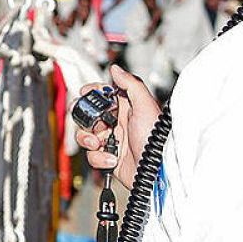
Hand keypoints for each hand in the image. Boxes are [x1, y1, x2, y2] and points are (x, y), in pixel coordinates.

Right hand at [75, 65, 162, 185]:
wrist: (158, 172)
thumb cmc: (156, 140)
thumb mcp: (146, 106)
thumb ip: (131, 84)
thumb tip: (116, 69)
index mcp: (125, 109)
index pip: (102, 95)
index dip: (91, 93)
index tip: (85, 93)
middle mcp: (117, 124)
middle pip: (88, 116)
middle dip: (85, 120)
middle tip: (93, 125)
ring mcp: (111, 141)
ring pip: (85, 136)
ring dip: (88, 140)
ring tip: (99, 144)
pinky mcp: (108, 159)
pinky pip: (92, 156)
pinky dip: (99, 158)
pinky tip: (112, 159)